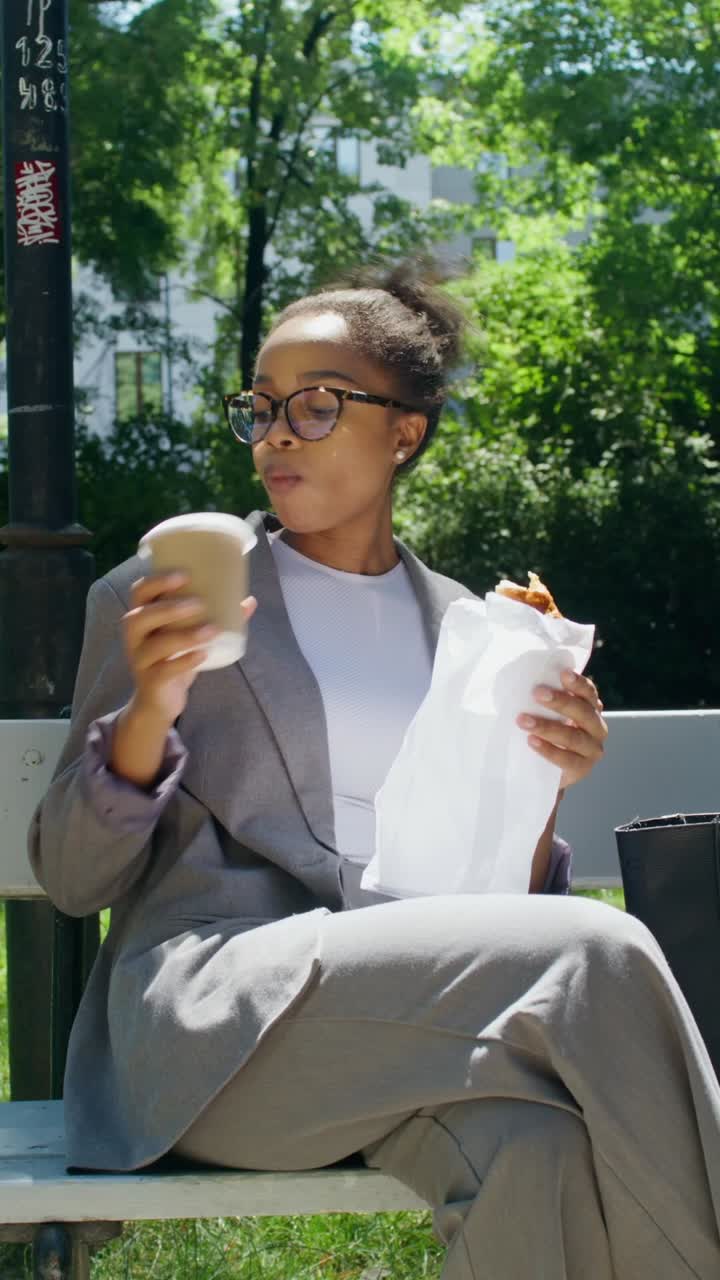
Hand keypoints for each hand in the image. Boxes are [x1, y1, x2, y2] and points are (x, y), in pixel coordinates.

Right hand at [124, 572, 256, 725]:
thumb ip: (216, 617)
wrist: (160, 699)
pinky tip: (202, 656)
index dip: (157, 581)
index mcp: (142, 617)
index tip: (185, 574)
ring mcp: (140, 660)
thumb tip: (249, 601)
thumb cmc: (175, 657)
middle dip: (169, 608)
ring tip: (212, 630)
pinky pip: (164, 671)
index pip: (140, 592)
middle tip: (199, 603)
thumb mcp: (191, 635)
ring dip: (184, 636)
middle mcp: (135, 637)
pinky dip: (184, 662)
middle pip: (140, 617)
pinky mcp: (151, 682)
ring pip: (155, 646)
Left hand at [516, 670, 607, 791]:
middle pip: (583, 712)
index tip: (563, 673)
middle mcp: (597, 728)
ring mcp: (592, 750)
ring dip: (547, 727)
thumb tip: (522, 683)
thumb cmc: (549, 735)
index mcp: (591, 709)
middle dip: (561, 701)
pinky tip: (532, 741)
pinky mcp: (582, 769)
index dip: (578, 683)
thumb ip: (546, 701)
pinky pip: (567, 759)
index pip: (588, 693)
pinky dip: (549, 750)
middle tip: (537, 693)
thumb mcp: (550, 715)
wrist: (550, 772)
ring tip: (523, 720)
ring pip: (573, 737)